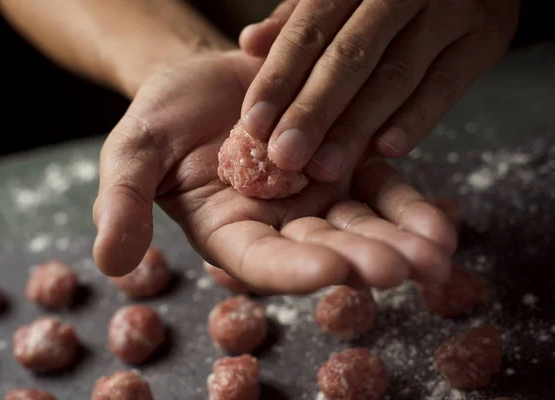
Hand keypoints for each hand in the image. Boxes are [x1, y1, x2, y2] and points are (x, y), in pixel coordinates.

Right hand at [92, 50, 456, 293]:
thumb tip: (108, 263)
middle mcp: (278, 224)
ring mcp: (316, 197)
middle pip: (324, 250)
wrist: (203, 81)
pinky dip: (409, 208)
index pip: (262, 262)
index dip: (296, 269)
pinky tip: (440, 225)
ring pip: (362, 225)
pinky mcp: (346, 164)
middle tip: (403, 269)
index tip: (333, 271)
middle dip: (363, 259)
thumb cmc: (163, 119)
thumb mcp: (132, 154)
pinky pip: (382, 190)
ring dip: (400, 242)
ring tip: (437, 254)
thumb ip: (123, 203)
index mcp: (228, 231)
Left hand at [238, 0, 520, 181]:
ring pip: (395, 75)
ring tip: (325, 167)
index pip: (309, 30)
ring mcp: (449, 11)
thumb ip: (300, 18)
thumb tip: (250, 43)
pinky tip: (386, 150)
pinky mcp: (486, 38)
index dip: (279, 79)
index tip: (254, 124)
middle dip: (313, 111)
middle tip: (285, 156)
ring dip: (357, 126)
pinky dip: (416, 119)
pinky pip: (447, 85)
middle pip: (349, 56)